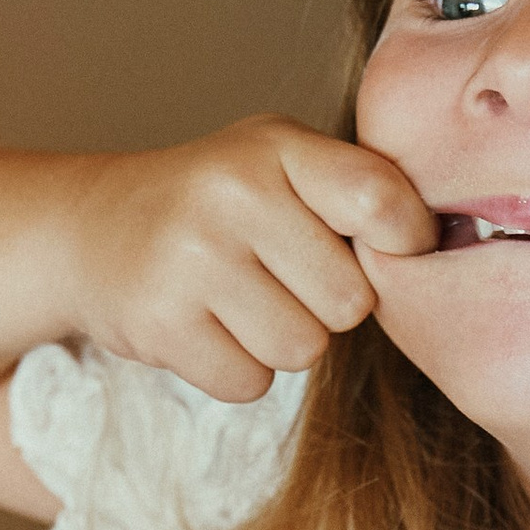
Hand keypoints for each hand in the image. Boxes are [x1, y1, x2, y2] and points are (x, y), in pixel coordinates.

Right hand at [66, 120, 437, 401]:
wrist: (90, 230)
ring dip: (280, 340)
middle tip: (277, 275)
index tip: (388, 244)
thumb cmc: (215, 202)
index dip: (404, 238)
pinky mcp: (159, 323)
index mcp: (277, 147)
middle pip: (351, 300)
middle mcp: (232, 193)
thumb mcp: (279, 163)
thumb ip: (356, 191)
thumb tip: (439, 249)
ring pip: (304, 349)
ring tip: (236, 298)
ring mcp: (191, 258)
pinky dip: (236, 368)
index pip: (381, 201)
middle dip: (325, 304)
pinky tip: (205, 325)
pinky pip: (250, 382)